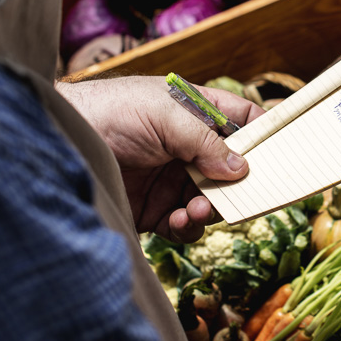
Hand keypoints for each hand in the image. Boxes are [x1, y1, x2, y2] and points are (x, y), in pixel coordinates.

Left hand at [57, 77, 264, 241]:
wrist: (57, 143)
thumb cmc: (109, 112)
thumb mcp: (165, 115)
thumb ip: (206, 140)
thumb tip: (243, 169)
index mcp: (196, 113)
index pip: (243, 121)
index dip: (264, 136)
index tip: (284, 156)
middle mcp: (188, 147)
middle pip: (233, 171)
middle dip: (237, 186)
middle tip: (235, 197)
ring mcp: (172, 180)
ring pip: (212, 202)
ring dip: (211, 210)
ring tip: (196, 211)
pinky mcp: (154, 210)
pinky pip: (185, 226)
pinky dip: (188, 228)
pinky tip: (178, 222)